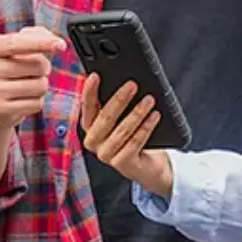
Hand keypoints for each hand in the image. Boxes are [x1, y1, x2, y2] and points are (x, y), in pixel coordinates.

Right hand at [0, 25, 67, 129]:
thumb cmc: (15, 64)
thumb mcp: (23, 44)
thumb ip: (39, 35)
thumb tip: (56, 43)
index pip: (18, 43)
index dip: (42, 43)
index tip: (61, 45)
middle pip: (38, 65)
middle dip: (44, 67)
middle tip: (32, 71)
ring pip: (40, 86)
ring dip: (41, 85)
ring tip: (27, 84)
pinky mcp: (1, 109)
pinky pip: (37, 103)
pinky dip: (37, 101)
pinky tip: (23, 98)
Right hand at [79, 73, 173, 196]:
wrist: (147, 165)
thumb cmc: (132, 136)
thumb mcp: (122, 119)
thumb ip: (116, 104)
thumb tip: (123, 82)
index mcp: (90, 126)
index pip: (86, 107)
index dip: (89, 91)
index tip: (95, 76)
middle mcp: (94, 141)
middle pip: (105, 118)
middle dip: (119, 99)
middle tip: (132, 85)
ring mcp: (106, 154)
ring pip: (122, 130)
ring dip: (136, 113)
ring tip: (149, 100)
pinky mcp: (122, 163)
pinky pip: (135, 142)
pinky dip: (145, 127)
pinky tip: (154, 116)